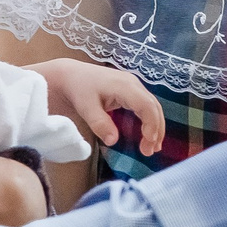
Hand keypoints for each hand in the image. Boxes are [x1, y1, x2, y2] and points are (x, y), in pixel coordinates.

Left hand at [38, 58, 164, 154]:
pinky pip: (146, 106)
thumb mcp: (85, 107)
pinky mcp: (131, 91)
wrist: (71, 76)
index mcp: (124, 85)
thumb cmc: (78, 89)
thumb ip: (99, 123)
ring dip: (155, 127)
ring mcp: (134, 86)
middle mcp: (133, 84)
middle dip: (156, 129)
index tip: (148, 142)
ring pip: (152, 107)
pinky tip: (148, 136)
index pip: (146, 105)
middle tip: (150, 151)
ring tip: (152, 148)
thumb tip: (113, 141)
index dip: (151, 123)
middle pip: (153, 107)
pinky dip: (150, 121)